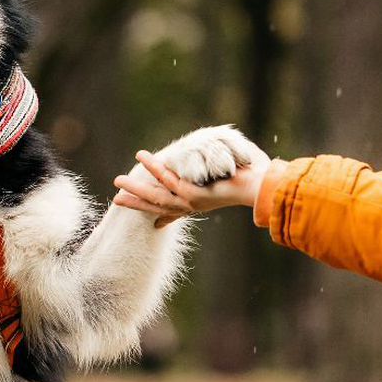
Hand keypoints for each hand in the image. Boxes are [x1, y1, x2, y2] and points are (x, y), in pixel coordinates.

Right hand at [113, 140, 271, 227]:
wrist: (266, 187)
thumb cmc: (256, 180)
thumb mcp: (234, 177)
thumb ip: (224, 171)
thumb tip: (230, 163)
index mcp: (202, 205)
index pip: (174, 214)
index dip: (159, 218)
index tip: (151, 223)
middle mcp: (194, 206)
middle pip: (157, 207)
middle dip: (136, 203)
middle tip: (116, 199)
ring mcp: (192, 202)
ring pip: (156, 196)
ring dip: (136, 187)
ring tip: (118, 181)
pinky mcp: (193, 196)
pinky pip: (168, 180)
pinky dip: (154, 168)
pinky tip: (142, 158)